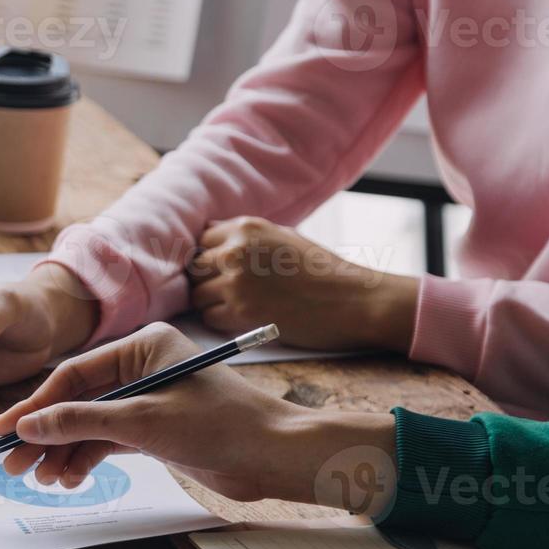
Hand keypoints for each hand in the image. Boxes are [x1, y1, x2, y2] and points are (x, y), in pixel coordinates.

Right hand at [0, 323, 396, 512]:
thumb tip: (28, 426)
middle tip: (12, 463)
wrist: (275, 455)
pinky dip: (88, 458)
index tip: (6, 430)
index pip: (73, 374)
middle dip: (45, 433)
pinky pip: (109, 440)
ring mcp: (149, 398)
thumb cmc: (220, 424)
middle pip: (77, 400)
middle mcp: (143, 366)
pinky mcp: (157, 428)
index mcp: (142, 345)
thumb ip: (80, 422)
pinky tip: (70, 477)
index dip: (36, 404)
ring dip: (65, 451)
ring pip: (90, 424)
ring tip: (44, 479)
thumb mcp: (142, 421)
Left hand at [189, 217, 417, 352]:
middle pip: (193, 268)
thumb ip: (245, 237)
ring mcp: (237, 283)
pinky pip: (209, 317)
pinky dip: (221, 321)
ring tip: (239, 306)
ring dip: (212, 303)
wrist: (354, 300)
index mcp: (246, 227)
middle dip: (206, 280)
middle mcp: (236, 251)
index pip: (200, 240)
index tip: (222, 270)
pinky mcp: (241, 312)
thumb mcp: (283, 237)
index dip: (210, 258)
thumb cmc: (322, 270)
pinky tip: (244, 319)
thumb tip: (207, 238)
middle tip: (228, 291)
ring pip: (197, 295)